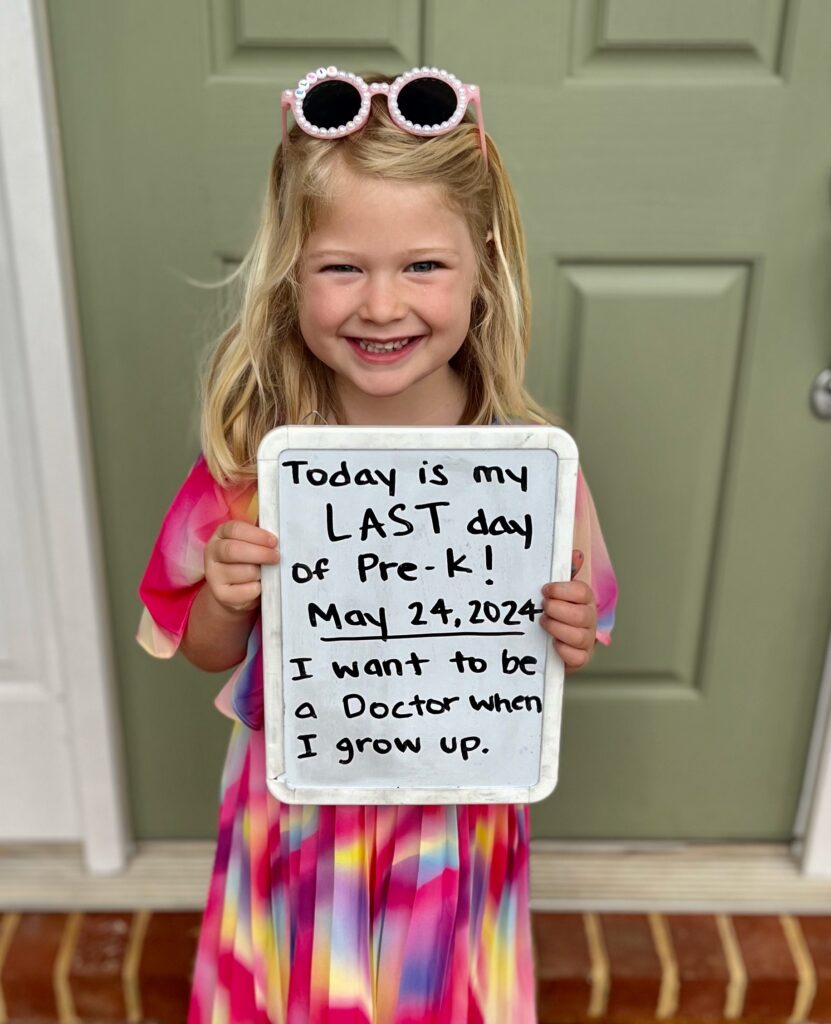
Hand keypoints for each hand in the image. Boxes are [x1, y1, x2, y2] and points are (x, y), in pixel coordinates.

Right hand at [204, 521, 279, 613]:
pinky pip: (247, 590)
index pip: (235, 529)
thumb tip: (279, 531)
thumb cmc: (248, 560)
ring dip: (261, 573)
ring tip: (265, 573)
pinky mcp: (221, 594)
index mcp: (221, 534)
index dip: (256, 535)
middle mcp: (212, 553)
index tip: (273, 541)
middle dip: (260, 553)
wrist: (235, 590)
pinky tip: (259, 586)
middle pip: (233, 550)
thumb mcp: (252, 544)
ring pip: (244, 571)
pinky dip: (258, 588)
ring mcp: (213, 575)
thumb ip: (261, 537)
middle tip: (276, 557)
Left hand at [540, 549, 596, 672]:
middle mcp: (590, 619)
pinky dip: (562, 650)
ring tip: (544, 623)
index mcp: (585, 599)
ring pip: (578, 636)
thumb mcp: (557, 591)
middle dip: (556, 611)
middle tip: (543, 608)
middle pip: (580, 615)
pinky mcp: (581, 658)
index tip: (545, 590)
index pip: (582, 592)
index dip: (562, 590)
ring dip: (556, 628)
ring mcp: (587, 639)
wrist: (551, 639)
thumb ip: (565, 572)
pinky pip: (577, 657)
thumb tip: (575, 555)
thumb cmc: (555, 611)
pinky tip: (552, 643)